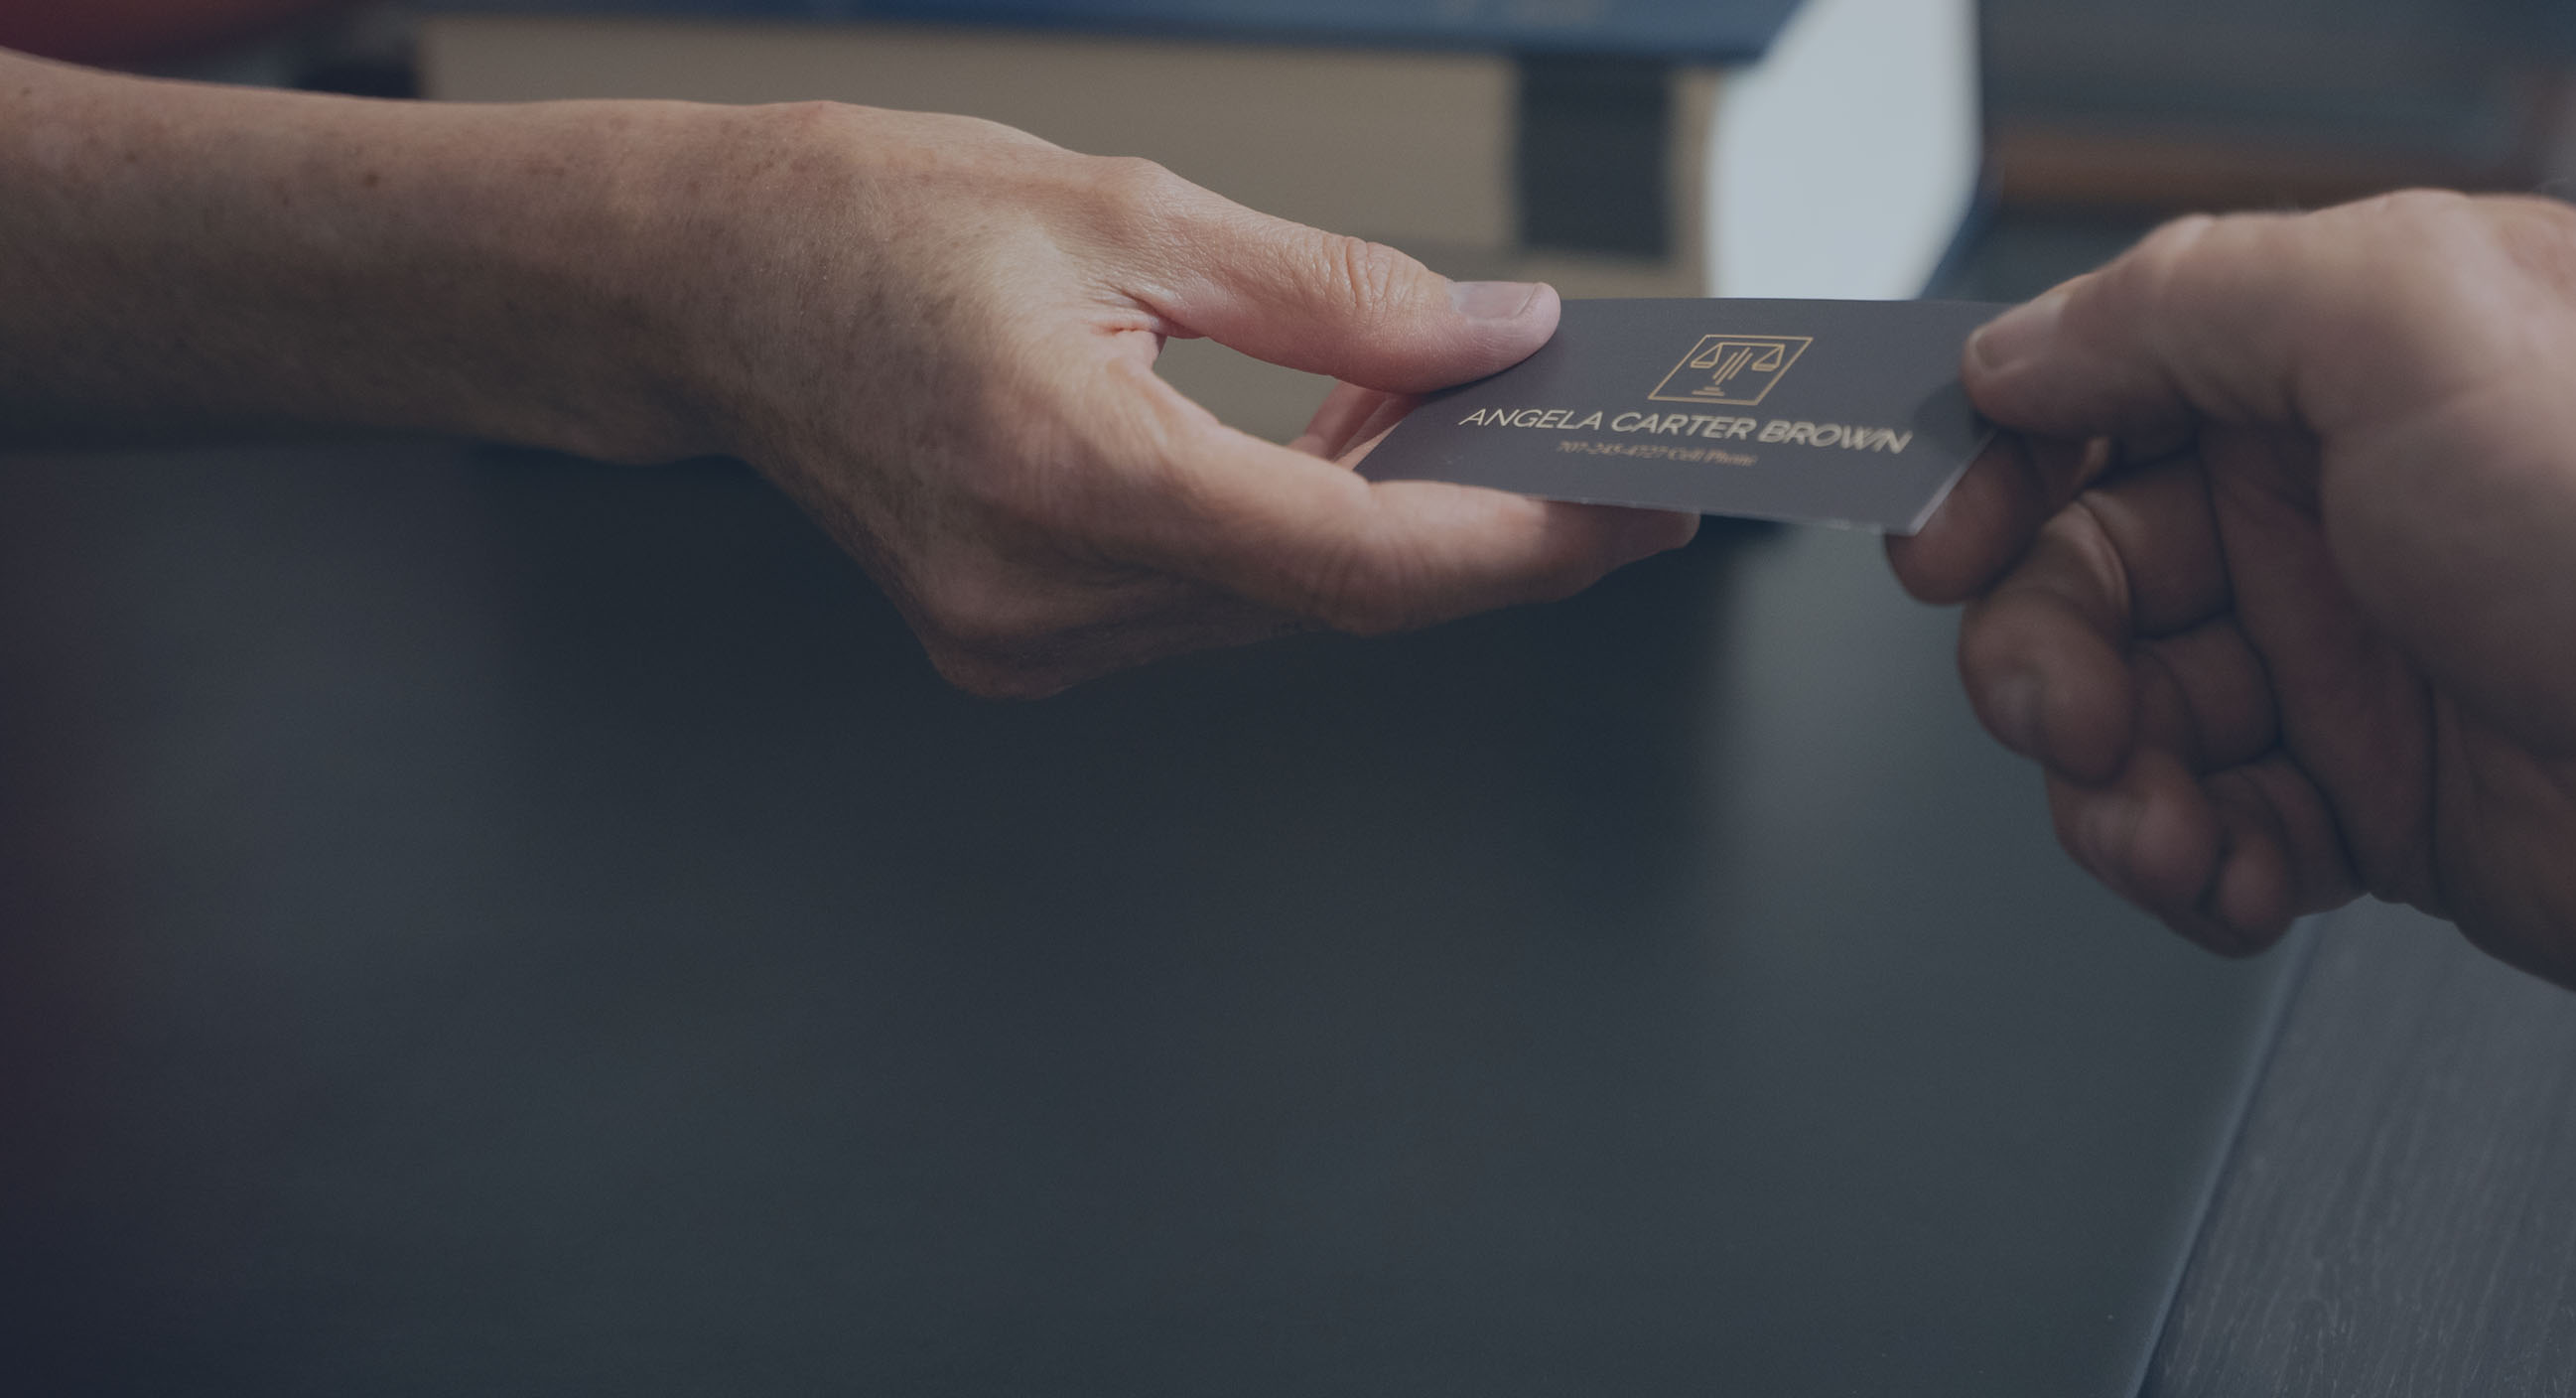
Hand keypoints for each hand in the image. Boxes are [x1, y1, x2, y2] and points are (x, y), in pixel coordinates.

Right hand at [662, 103, 1692, 696]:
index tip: (1639, 507)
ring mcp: (1026, 642)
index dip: (1523, 542)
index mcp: (1069, 475)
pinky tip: (1348, 461)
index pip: (1357, 560)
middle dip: (1490, 530)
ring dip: (1397, 532)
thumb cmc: (868, 222)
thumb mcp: (1127, 208)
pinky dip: (1298, 541)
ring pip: (1283, 610)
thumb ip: (1333, 294)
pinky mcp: (1019, 644)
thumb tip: (1493, 336)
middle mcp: (1045, 597)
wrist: (699, 286)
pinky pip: (1213, 606)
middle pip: (1339, 599)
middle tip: (1608, 454)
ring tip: (1484, 430)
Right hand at [1889, 193, 2575, 1055]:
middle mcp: (2319, 511)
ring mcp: (2340, 664)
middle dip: (2038, 653)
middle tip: (2070, 704)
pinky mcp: (2366, 806)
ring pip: (2119, 723)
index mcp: (2321, 369)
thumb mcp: (2406, 316)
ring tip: (2167, 815)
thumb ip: (2184, 303)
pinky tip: (2241, 868)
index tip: (1937, 537)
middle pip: (2071, 577)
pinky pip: (2204, 834)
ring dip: (2107, 784)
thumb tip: (2019, 348)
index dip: (1989, 471)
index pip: (2084, 399)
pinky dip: (2192, 866)